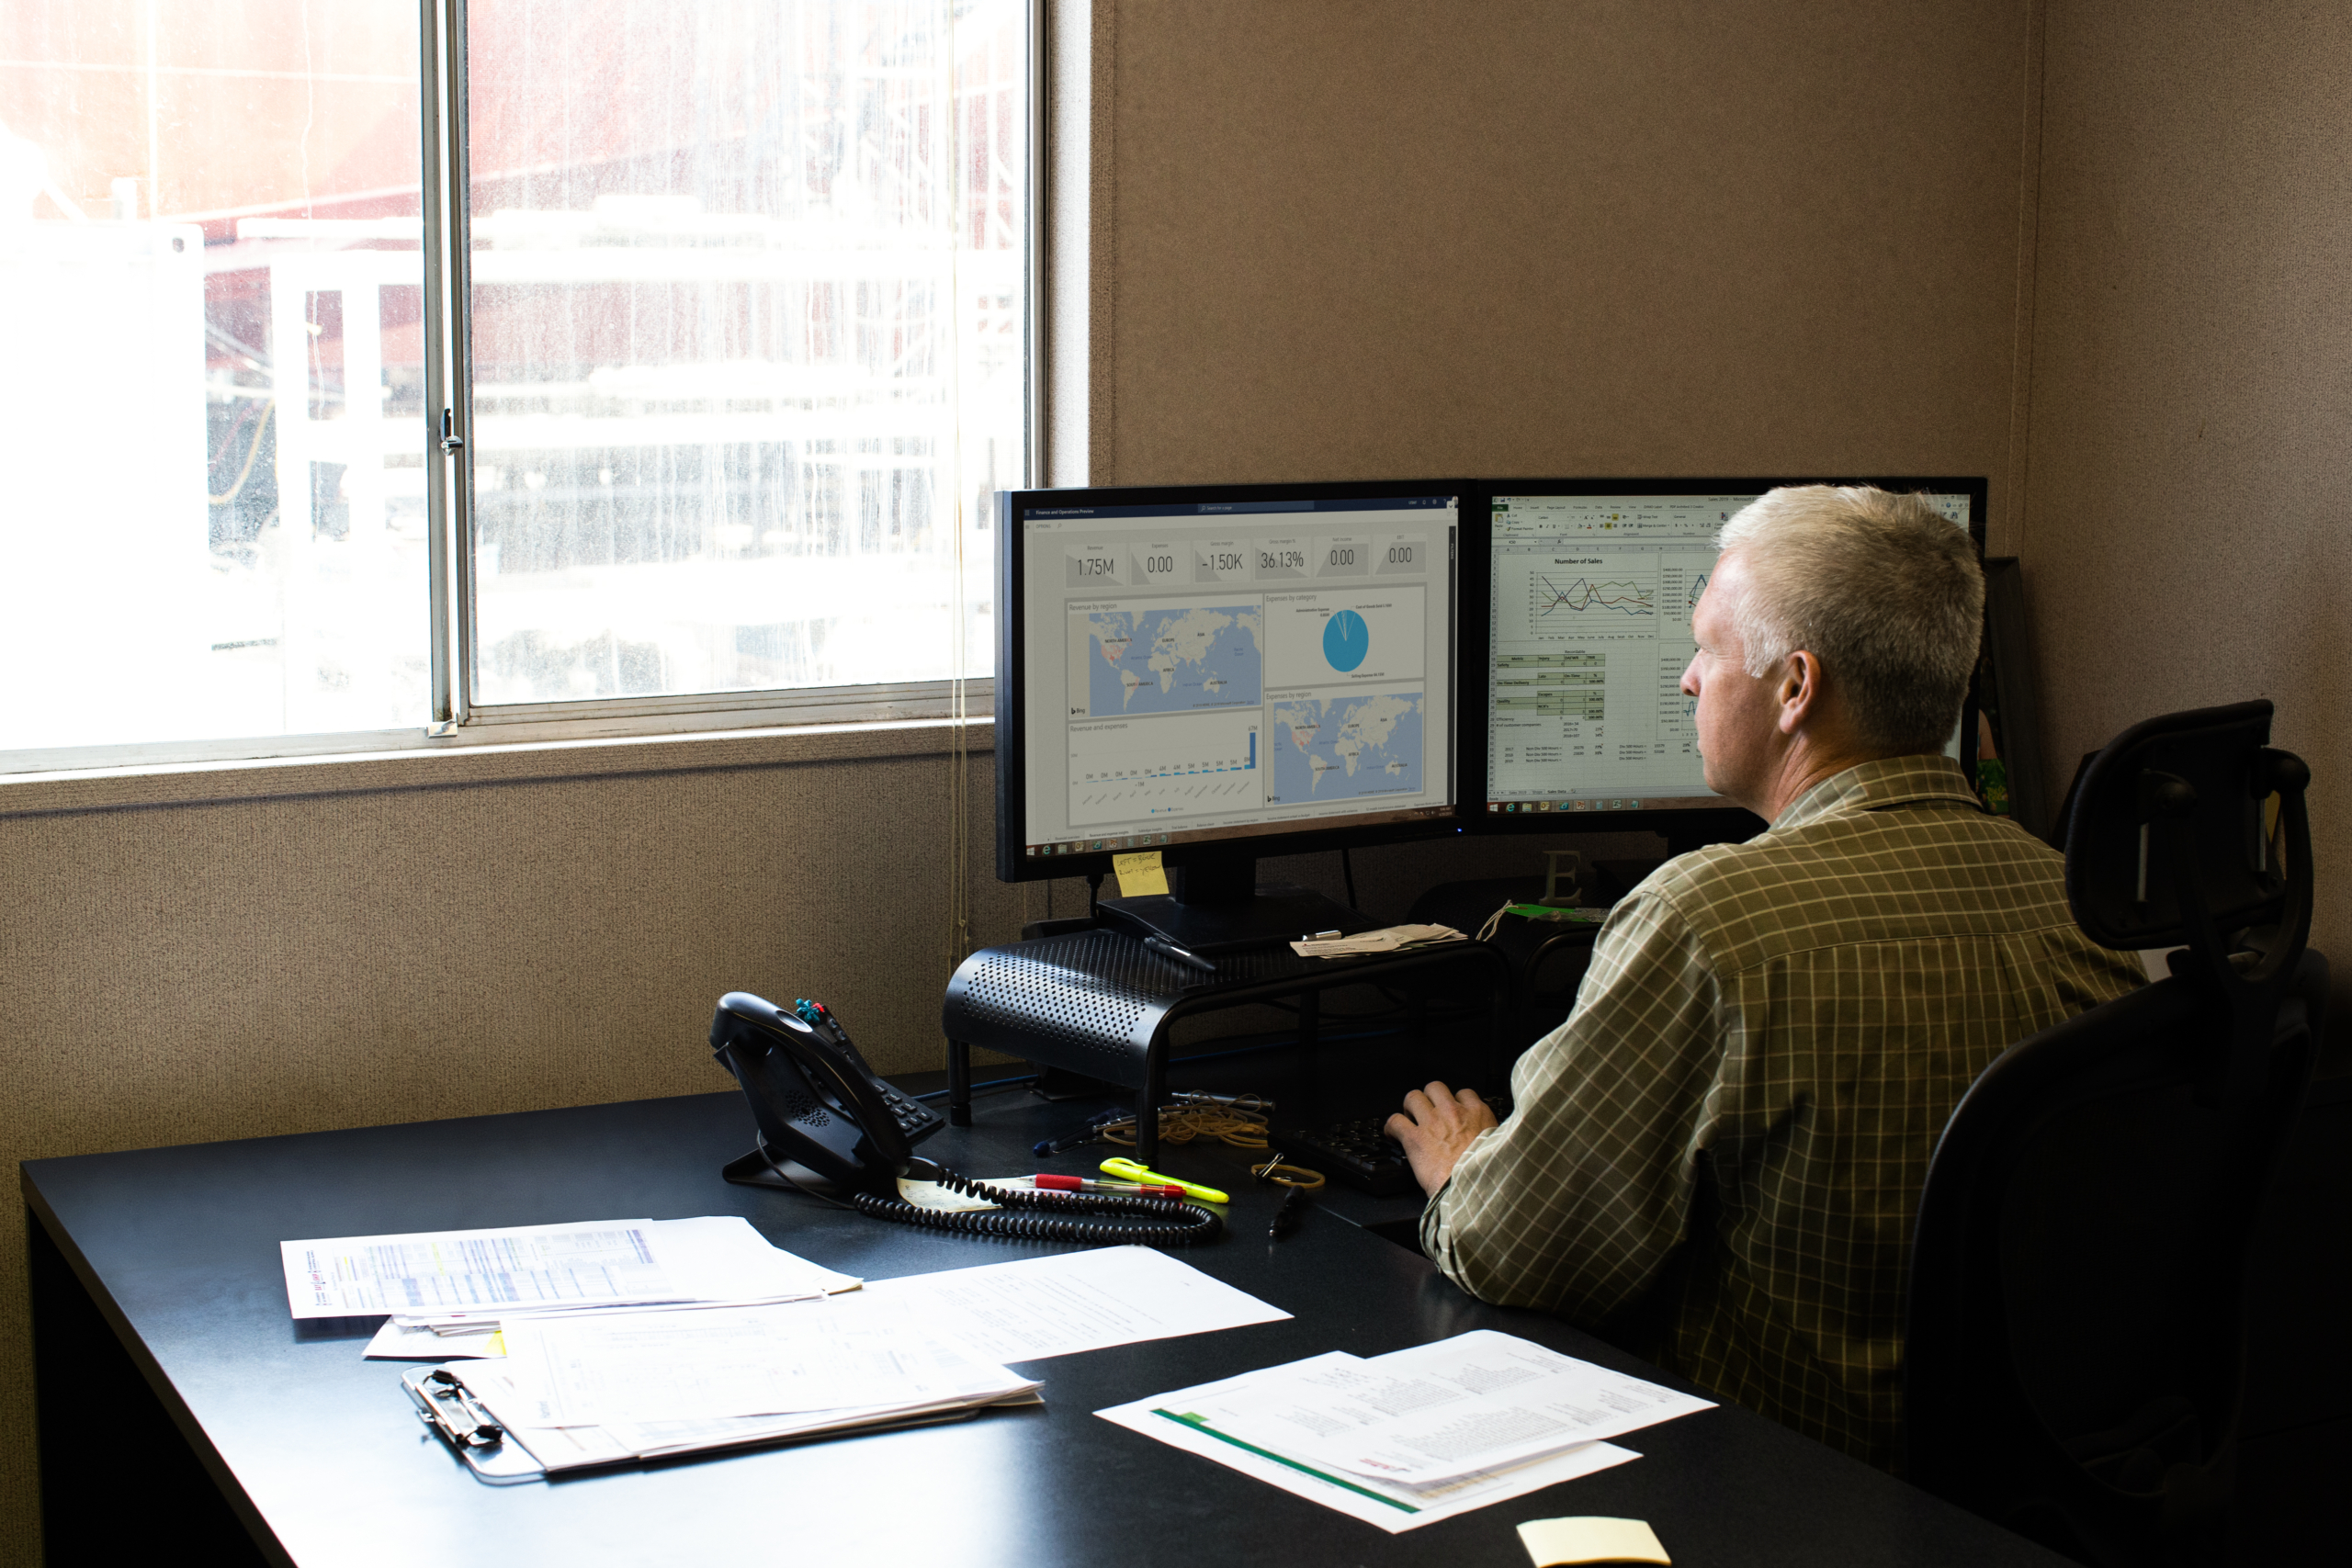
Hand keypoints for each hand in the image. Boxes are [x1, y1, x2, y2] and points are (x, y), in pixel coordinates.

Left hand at [1386, 1082, 1498, 1196]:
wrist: (1473, 1189)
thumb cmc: (1486, 1175)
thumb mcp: (1498, 1146)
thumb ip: (1490, 1136)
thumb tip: (1487, 1139)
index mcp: (1477, 1114)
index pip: (1464, 1093)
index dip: (1456, 1102)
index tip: (1453, 1111)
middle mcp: (1453, 1112)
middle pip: (1435, 1088)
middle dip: (1430, 1098)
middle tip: (1428, 1112)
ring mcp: (1432, 1122)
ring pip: (1413, 1097)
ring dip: (1410, 1107)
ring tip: (1410, 1118)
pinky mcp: (1414, 1138)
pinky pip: (1395, 1121)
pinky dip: (1392, 1127)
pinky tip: (1393, 1134)